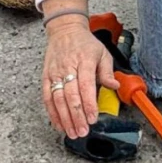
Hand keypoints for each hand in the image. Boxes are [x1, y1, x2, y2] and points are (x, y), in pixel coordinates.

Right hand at [40, 13, 114, 138]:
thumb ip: (107, 72)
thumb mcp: (102, 53)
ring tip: (72, 132)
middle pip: (70, 95)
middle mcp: (67, 68)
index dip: (88, 104)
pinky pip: (47, 97)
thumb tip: (115, 86)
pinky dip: (52, 113)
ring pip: (57, 99)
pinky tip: (59, 124)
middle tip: (83, 131)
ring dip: (65, 118)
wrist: (64, 30)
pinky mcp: (46, 77)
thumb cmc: (85, 44)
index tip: (92, 118)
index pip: (85, 85)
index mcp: (84, 61)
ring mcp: (55, 73)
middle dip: (77, 116)